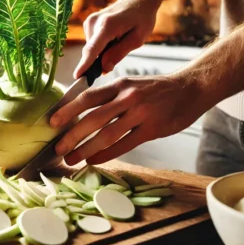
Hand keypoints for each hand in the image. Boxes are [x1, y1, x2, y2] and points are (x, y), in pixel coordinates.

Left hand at [49, 72, 213, 165]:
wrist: (191, 88)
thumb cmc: (158, 89)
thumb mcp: (132, 84)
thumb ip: (111, 96)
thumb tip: (83, 112)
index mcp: (119, 84)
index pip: (88, 97)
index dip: (68, 109)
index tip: (52, 121)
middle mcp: (128, 97)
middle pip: (93, 117)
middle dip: (72, 134)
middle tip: (57, 148)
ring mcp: (140, 113)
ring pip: (107, 133)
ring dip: (86, 148)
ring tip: (72, 159)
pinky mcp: (152, 129)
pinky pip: (125, 144)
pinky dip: (107, 153)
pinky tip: (95, 160)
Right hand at [73, 0, 157, 78]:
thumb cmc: (142, 18)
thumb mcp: (137, 39)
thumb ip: (119, 53)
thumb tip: (104, 68)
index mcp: (108, 25)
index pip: (93, 49)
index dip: (84, 65)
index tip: (77, 77)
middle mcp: (94, 22)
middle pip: (92, 51)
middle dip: (100, 61)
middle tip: (117, 56)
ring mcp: (90, 21)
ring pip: (92, 48)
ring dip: (103, 52)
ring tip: (120, 40)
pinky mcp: (88, 23)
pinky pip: (93, 43)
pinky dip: (102, 46)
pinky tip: (114, 38)